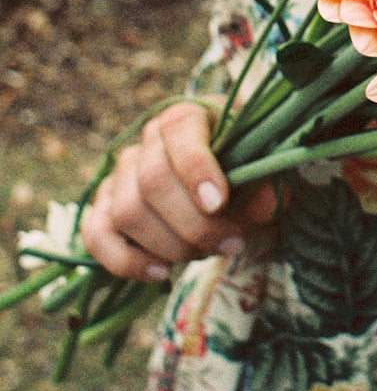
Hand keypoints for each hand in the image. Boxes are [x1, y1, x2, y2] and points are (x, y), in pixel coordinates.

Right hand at [81, 101, 275, 281]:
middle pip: (152, 181)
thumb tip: (267, 205)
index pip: (179, 130)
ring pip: (127, 212)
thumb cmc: (243, 170)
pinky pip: (96, 236)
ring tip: (206, 254)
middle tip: (231, 243)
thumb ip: (266, 186)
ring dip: (170, 245)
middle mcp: (147, 141)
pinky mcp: (104, 208)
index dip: (195, 168)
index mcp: (187, 117)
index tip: (219, 203)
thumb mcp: (263, 171)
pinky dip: (125, 260)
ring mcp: (120, 174)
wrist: (225, 181)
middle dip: (193, 223)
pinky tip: (161, 272)